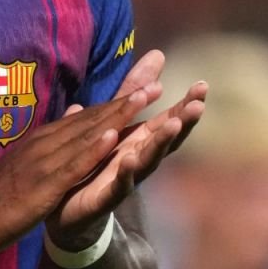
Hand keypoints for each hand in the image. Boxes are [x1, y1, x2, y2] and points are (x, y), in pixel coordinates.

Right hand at [0, 82, 161, 256]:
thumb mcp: (25, 163)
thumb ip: (49, 143)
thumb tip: (70, 118)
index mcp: (43, 140)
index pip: (85, 118)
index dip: (116, 104)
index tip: (143, 90)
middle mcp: (45, 144)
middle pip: (91, 120)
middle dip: (125, 102)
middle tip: (155, 85)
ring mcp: (44, 162)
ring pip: (87, 135)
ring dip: (117, 116)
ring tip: (144, 99)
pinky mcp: (43, 185)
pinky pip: (73, 165)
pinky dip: (94, 150)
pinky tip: (113, 138)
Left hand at [44, 49, 205, 249]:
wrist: (65, 211)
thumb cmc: (95, 163)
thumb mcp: (113, 120)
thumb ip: (132, 92)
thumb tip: (156, 57)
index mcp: (137, 141)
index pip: (166, 121)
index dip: (183, 105)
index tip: (202, 86)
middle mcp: (136, 159)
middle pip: (164, 140)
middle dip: (182, 122)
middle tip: (198, 104)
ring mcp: (124, 180)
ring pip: (147, 161)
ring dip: (160, 143)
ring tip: (174, 125)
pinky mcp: (104, 198)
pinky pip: (118, 184)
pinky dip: (126, 171)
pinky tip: (130, 156)